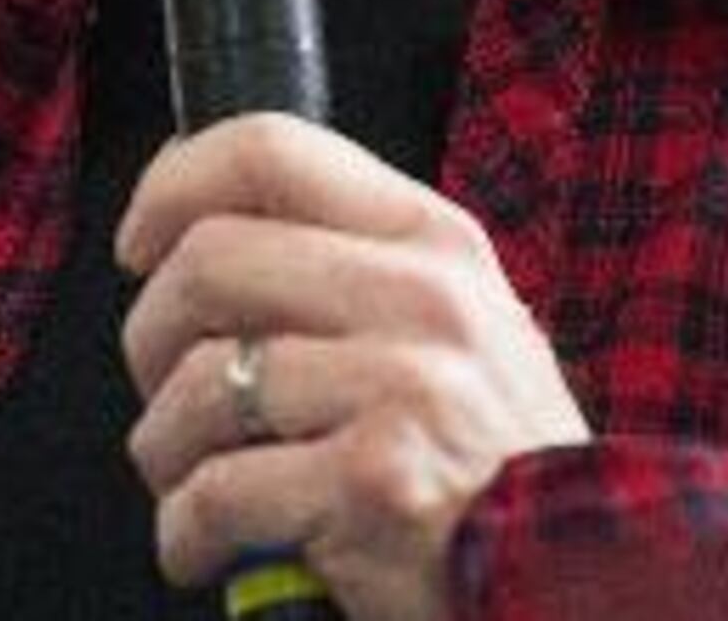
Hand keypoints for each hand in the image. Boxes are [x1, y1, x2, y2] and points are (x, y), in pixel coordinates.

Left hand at [117, 113, 589, 619]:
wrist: (587, 582)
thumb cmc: (497, 467)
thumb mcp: (460, 329)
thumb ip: (356, 271)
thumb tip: (199, 238)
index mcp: (435, 241)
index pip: (270, 150)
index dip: (171, 187)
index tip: (139, 242)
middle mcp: (424, 298)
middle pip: (207, 261)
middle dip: (149, 337)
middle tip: (163, 391)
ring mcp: (404, 387)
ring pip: (201, 382)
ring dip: (164, 448)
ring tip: (192, 480)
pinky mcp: (374, 484)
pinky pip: (215, 490)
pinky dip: (185, 530)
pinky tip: (208, 547)